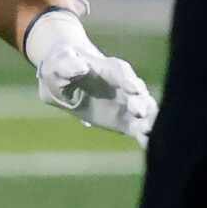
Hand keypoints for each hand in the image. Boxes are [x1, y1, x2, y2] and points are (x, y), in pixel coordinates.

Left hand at [25, 9, 157, 146]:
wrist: (62, 79)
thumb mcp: (58, 64)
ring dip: (148, 119)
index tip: (132, 88)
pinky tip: (147, 143)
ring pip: (144, 110)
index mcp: (107, 68)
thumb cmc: (61, 67)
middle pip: (137, 91)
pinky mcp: (126, 121)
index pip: (120, 71)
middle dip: (140, 101)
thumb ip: (68, 65)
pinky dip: (144, 136)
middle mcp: (123, 85)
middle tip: (139, 111)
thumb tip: (81, 66)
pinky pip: (138, 128)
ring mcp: (127, 103)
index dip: (127, 78)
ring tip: (148, 129)